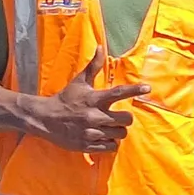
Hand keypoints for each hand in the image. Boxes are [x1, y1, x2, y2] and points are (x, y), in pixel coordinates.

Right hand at [30, 48, 147, 151]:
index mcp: (94, 99)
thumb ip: (93, 66)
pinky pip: (110, 147)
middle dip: (125, 118)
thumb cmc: (66, 98)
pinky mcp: (87, 145)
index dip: (135, 90)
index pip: (119, 93)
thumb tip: (101, 47)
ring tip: (109, 127)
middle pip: (125, 119)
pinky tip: (103, 137)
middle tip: (119, 117)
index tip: (147, 88)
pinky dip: (110, 143)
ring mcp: (91, 132)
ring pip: (120, 134)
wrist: (45, 119)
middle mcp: (94, 116)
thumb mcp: (79, 82)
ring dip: (117, 131)